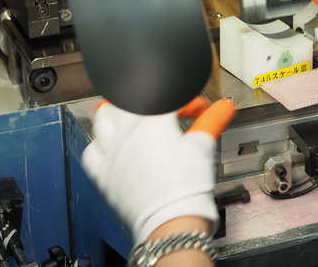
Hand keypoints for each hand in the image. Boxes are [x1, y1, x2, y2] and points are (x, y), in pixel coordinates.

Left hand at [82, 96, 235, 243]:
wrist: (172, 221)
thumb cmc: (188, 185)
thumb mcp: (203, 146)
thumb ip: (212, 121)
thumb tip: (225, 107)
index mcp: (153, 120)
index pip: (169, 97)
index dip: (187, 102)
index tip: (197, 111)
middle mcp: (127, 131)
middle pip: (129, 100)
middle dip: (149, 101)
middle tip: (164, 112)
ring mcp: (111, 151)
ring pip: (103, 118)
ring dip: (118, 114)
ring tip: (133, 120)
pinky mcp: (101, 173)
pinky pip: (92, 150)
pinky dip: (101, 144)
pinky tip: (112, 147)